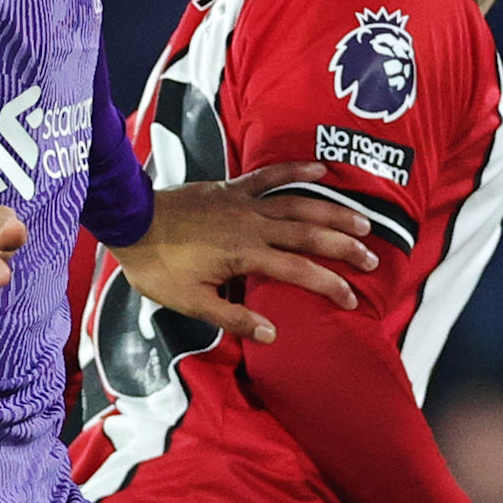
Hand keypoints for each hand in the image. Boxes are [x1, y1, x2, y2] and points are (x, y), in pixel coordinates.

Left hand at [111, 161, 373, 344]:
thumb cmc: (158, 267)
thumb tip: (273, 333)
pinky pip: (270, 175)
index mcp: (245, 255)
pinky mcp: (231, 187)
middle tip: (372, 259)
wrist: (130, 221)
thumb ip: (234, 318)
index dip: (329, 285)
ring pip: (299, 204)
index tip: (351, 300)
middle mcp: (252, 225)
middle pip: (309, 234)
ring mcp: (244, 202)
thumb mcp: (191, 303)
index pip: (299, 271)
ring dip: (333, 212)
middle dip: (344, 247)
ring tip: (363, 221)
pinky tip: (320, 170)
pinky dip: (296, 170)